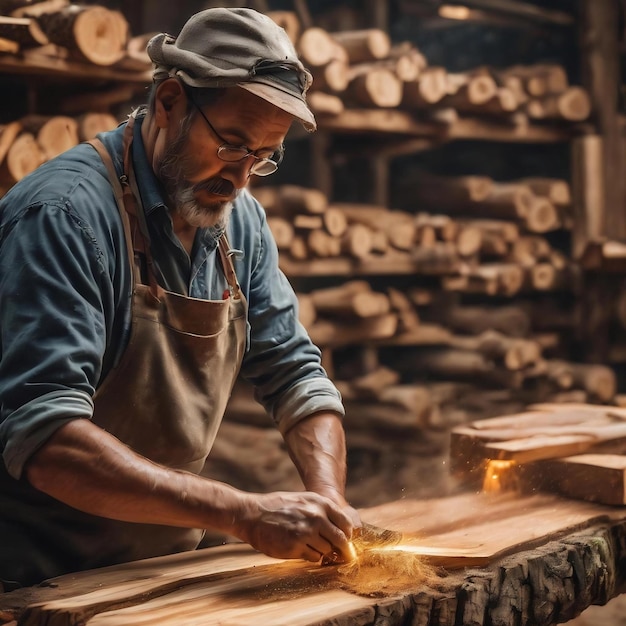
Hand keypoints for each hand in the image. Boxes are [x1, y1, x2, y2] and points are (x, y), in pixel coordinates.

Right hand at [234, 491, 355, 562]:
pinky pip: (313, 557)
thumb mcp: (303, 499)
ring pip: (327, 550)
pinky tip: (302, 549)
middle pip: (341, 540)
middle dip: (343, 549)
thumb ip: (321, 510)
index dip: (348, 534)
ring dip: (324, 552)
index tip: (346, 539)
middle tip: (343, 554)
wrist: (252, 514)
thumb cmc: (277, 506)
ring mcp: (305, 533)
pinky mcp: (295, 548)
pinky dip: (311, 556)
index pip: (345, 523)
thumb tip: (340, 527)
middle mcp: (315, 517)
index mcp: (319, 503)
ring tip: (312, 547)